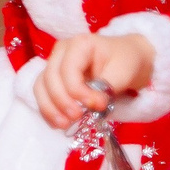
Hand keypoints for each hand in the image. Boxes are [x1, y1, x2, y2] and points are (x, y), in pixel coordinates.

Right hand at [39, 33, 154, 128]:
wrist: (128, 59)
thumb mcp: (124, 71)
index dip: (77, 90)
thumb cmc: (126, 62)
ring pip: (41, 87)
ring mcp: (54, 64)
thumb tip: (93, 105)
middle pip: (50, 78)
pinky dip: (48, 110)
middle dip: (62, 101)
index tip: (97, 105)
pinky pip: (43, 95)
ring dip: (50, 108)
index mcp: (79, 44)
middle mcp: (61, 52)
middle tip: (78, 117)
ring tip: (65, 124)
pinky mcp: (53, 78)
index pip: (68, 69)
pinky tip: (58, 123)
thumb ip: (107, 87)